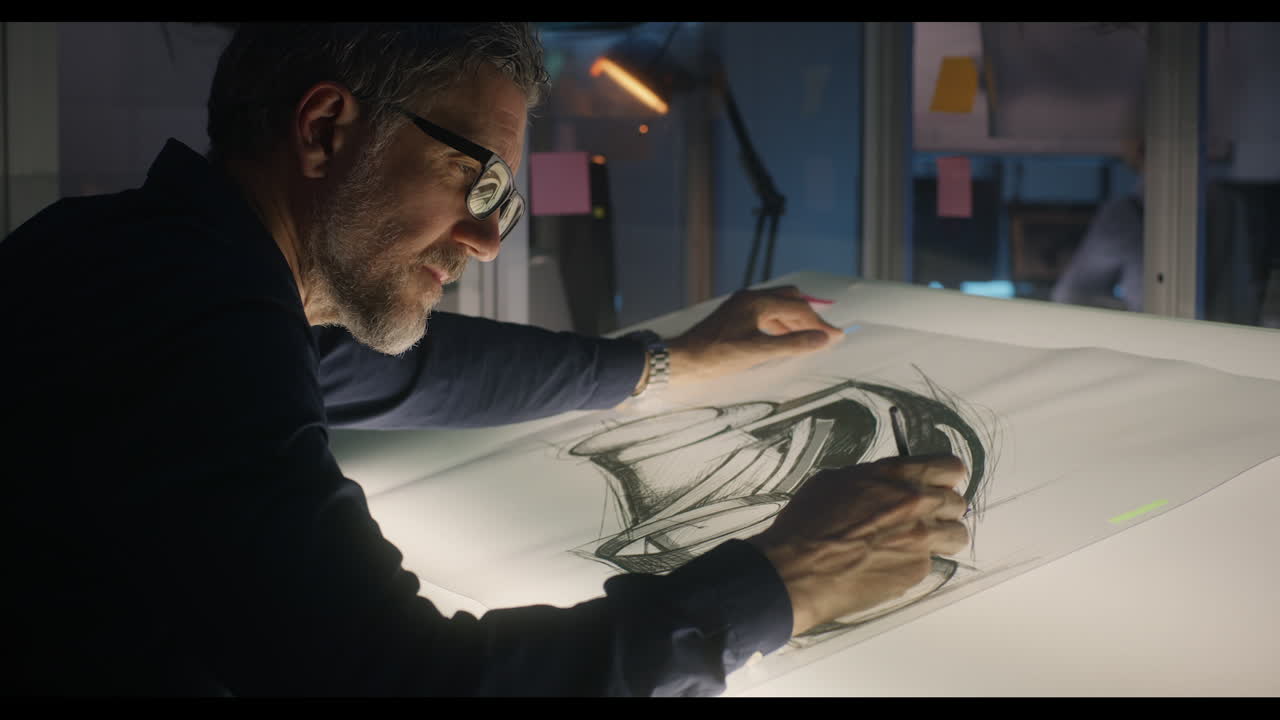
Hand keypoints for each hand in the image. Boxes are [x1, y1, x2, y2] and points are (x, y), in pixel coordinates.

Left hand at [664, 286, 843, 385]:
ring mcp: (741, 305)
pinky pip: (765, 314)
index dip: (819, 324)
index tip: (837, 337)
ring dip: (795, 321)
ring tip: (808, 340)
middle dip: (809, 317)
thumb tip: (823, 339)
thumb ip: (793, 344)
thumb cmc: (716, 356)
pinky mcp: (734, 315)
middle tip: (824, 336)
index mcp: (757, 302)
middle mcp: (750, 297)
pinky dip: (780, 325)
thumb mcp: (759, 352)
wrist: (682, 359)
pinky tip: (783, 340)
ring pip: (777, 307)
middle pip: (790, 299)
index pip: (798, 308)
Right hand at [747, 454, 969, 636]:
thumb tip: (888, 484)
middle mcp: (916, 504)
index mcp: (896, 475)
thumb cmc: (807, 524)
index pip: (950, 467)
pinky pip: (930, 563)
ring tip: (912, 544)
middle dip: (941, 509)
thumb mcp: (835, 481)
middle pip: (957, 502)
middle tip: (919, 517)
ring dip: (940, 538)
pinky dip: (913, 563)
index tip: (937, 484)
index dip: (945, 477)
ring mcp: (921, 539)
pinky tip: (886, 565)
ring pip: (957, 535)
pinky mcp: (916, 571)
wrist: (797, 569)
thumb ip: (874, 480)